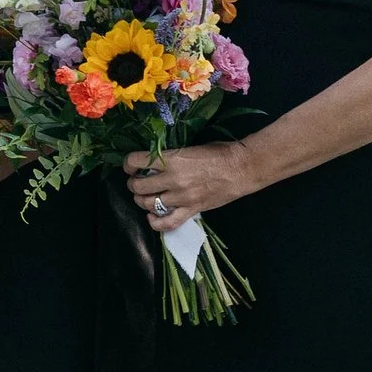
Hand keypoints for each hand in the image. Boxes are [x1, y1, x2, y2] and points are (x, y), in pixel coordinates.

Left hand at [124, 141, 258, 230]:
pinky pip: (168, 223)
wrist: (242, 168)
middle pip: (138, 187)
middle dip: (133, 184)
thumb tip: (153, 161)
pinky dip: (155, 222)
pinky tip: (151, 217)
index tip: (130, 166)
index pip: (135, 161)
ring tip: (145, 196)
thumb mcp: (189, 147)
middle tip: (137, 181)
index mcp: (171, 159)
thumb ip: (169, 156)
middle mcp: (172, 179)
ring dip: (141, 200)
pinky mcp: (192, 210)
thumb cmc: (218, 153)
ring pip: (148, 204)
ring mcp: (182, 197)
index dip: (128, 164)